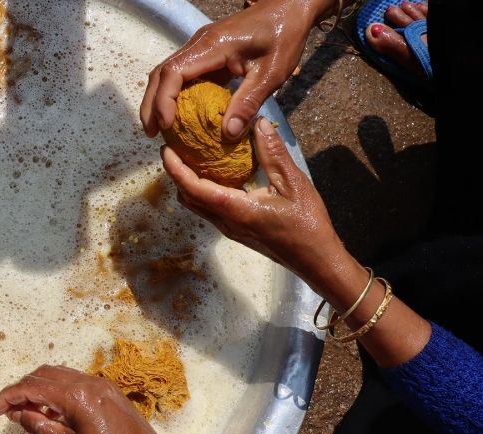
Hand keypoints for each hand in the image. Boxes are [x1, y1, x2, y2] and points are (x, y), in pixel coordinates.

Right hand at [0, 365, 173, 433]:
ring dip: (38, 387)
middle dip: (21, 390)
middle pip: (41, 375)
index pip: (31, 388)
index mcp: (74, 396)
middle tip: (9, 412)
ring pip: (57, 374)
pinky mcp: (106, 388)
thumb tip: (17, 415)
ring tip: (28, 412)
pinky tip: (52, 410)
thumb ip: (39, 427)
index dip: (8, 398)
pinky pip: (73, 380)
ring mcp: (97, 383)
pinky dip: (56, 390)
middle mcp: (85, 382)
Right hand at [140, 0, 324, 140]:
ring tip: (158, 126)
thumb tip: (229, 134)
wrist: (289, 7)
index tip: (167, 125)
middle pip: (161, 73)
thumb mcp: (271, 73)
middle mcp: (198, 43)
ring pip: (166, 72)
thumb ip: (249, 102)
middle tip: (150, 133)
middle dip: (151, 104)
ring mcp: (199, 46)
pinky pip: (181, 73)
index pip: (173, 72)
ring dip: (158, 99)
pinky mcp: (205, 51)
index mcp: (212, 46)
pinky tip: (177, 113)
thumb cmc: (284, 35)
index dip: (164, 100)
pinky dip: (172, 93)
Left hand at [162, 117, 347, 288]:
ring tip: (191, 158)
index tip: (166, 150)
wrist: (316, 260)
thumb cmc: (308, 224)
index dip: (175, 168)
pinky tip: (215, 175)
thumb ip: (273, 154)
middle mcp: (226, 222)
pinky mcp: (236, 231)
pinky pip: (209, 210)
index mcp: (235, 209)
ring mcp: (229, 229)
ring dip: (188, 184)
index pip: (194, 188)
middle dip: (176, 174)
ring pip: (197, 206)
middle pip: (188, 198)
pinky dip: (202, 192)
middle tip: (176, 149)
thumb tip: (258, 123)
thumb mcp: (294, 184)